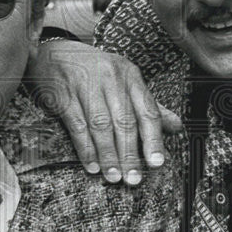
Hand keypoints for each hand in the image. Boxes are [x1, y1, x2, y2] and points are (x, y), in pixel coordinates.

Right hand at [27, 40, 182, 183]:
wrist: (54, 53)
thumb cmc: (94, 72)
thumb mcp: (124, 81)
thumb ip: (148, 105)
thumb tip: (177, 127)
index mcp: (130, 75)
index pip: (147, 110)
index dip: (153, 139)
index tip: (157, 163)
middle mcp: (110, 77)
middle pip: (124, 121)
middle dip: (130, 154)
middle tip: (133, 178)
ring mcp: (85, 84)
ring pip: (101, 125)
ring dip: (108, 155)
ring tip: (113, 176)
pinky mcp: (63, 94)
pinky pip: (77, 125)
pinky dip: (85, 148)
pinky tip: (92, 164)